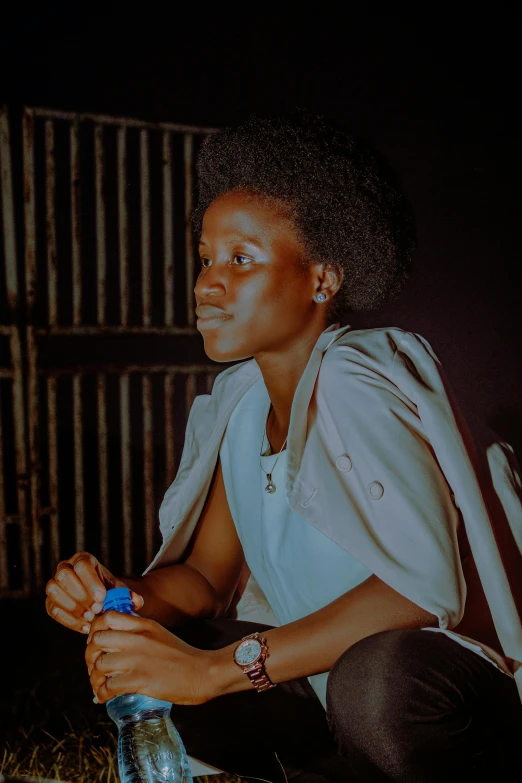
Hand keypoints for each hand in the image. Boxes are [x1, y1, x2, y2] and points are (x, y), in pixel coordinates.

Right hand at [45, 552, 143, 634]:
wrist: (101, 602)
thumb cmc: (110, 592)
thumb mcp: (120, 591)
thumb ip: (129, 595)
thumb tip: (136, 601)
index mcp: (84, 560)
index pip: (82, 565)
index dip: (90, 581)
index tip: (102, 598)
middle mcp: (66, 567)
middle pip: (64, 575)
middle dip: (80, 594)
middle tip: (96, 609)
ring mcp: (55, 584)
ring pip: (53, 590)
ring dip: (72, 606)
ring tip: (90, 618)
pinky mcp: (50, 601)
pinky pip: (52, 609)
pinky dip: (68, 620)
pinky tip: (85, 627)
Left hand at [86, 611, 214, 705]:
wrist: (203, 673)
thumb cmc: (182, 656)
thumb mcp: (159, 633)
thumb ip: (139, 631)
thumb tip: (116, 638)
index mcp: (143, 625)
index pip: (107, 617)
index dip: (95, 630)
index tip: (95, 642)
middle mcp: (138, 638)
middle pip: (97, 640)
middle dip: (90, 655)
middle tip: (94, 666)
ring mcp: (138, 658)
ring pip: (99, 664)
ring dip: (94, 678)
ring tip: (99, 685)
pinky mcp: (140, 679)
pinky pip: (108, 686)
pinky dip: (101, 694)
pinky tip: (103, 697)